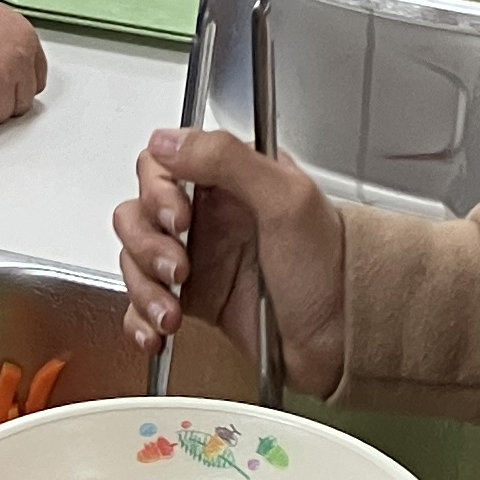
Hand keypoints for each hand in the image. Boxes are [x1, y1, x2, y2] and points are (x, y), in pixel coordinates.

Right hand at [114, 122, 345, 387]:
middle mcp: (209, 215)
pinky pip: (143, 303)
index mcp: (231, 179)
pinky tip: (157, 331)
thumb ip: (228, 160)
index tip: (179, 218)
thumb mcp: (287, 200)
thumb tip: (170, 140)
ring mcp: (197, 259)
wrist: (345, 339)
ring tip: (172, 312)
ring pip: (133, 259)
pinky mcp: (192, 300)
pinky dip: (140, 318)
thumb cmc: (332, 270)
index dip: (158, 191)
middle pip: (136, 213)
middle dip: (147, 245)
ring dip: (144, 288)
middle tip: (179, 268)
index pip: (161, 166)